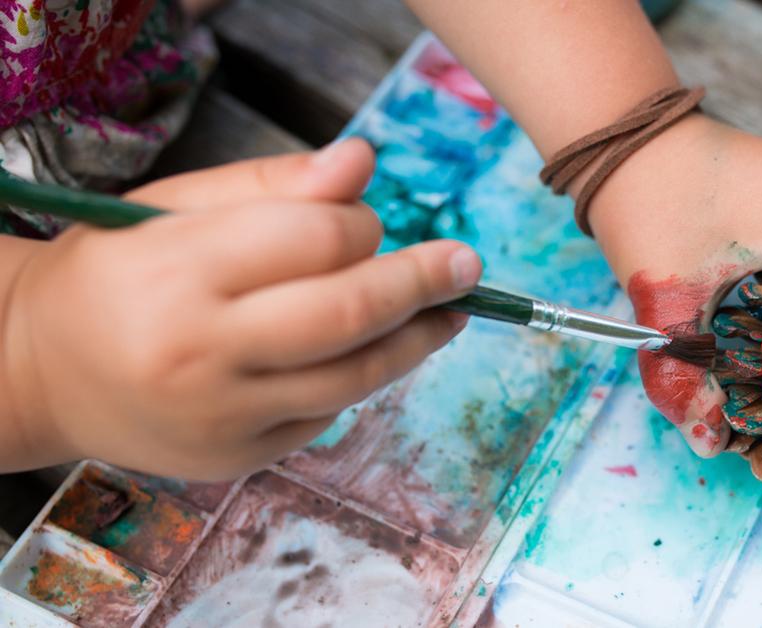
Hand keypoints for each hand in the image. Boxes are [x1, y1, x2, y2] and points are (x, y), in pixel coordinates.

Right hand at [1, 140, 481, 479]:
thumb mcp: (174, 206)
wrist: (40, 370)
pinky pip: (326, 415)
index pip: (316, 240)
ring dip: (416, 341)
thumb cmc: (115, 271)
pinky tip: (370, 351)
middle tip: (467, 266)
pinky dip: (359, 379)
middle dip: (423, 285)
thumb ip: (271, 184)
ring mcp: (222, 417)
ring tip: (451, 314)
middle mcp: (201, 352)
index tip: (373, 221)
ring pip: (354, 377)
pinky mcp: (238, 460)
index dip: (362, 225)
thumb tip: (363, 163)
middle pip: (349, 314)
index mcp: (178, 271)